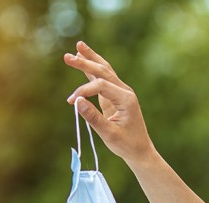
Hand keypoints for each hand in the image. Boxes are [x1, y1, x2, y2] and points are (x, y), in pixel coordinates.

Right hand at [64, 41, 155, 166]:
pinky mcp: (115, 96)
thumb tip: (77, 101)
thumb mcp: (109, 134)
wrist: (140, 151)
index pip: (101, 85)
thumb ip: (93, 117)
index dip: (84, 90)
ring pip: (104, 71)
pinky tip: (84, 59)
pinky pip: (103, 79)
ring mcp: (121, 92)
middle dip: (86, 62)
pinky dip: (93, 69)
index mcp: (126, 99)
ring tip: (78, 46)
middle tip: (67, 57)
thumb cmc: (126, 145)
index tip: (71, 101)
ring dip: (90, 59)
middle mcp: (125, 92)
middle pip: (103, 71)